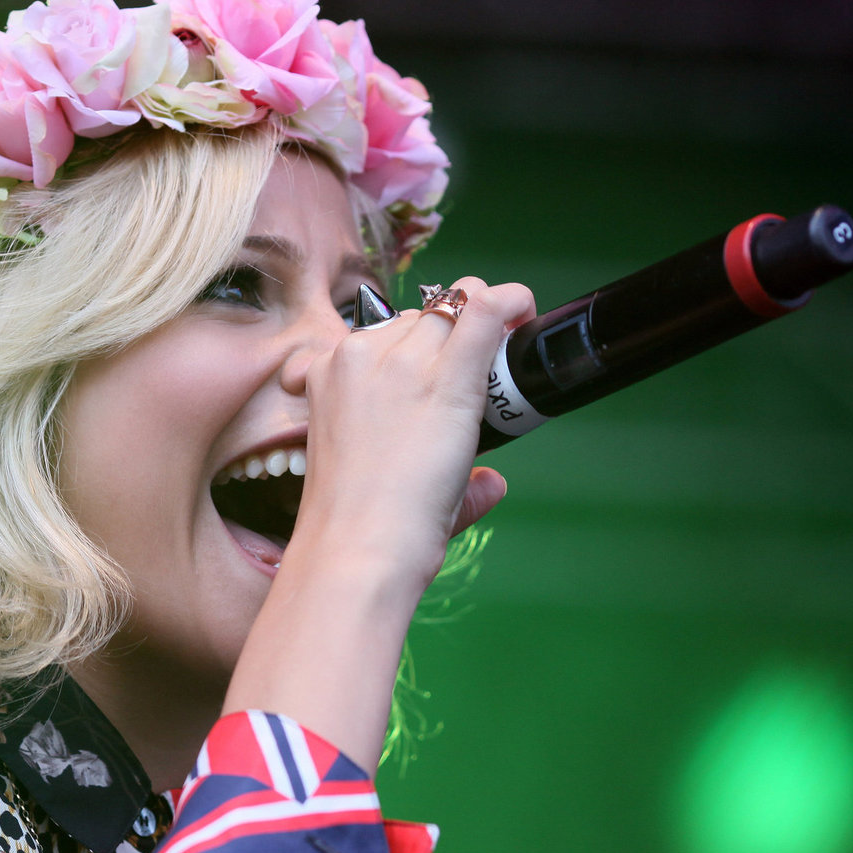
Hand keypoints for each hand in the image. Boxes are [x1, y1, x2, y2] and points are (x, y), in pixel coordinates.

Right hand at [223, 276, 535, 771]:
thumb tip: (492, 485)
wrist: (355, 549)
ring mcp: (403, 361)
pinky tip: (526, 312)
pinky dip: (513, 303)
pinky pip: (485, 309)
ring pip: (453, 309)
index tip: (440, 366)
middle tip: (476, 378)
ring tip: (502, 360)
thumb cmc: (354, 529)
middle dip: (449, 339)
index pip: (380, 335)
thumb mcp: (370, 482)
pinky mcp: (447, 376)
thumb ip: (424, 470)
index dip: (418, 345)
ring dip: (481, 326)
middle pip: (419, 320)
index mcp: (327, 375)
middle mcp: (359, 356)